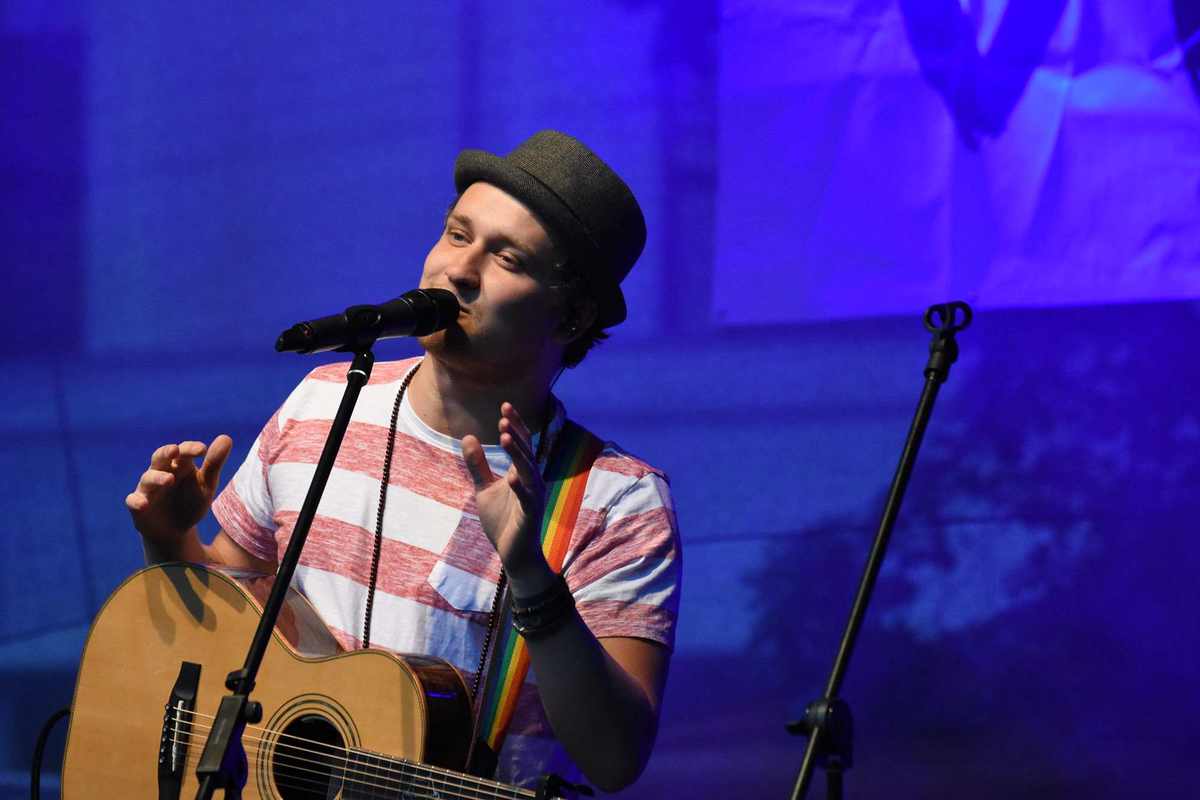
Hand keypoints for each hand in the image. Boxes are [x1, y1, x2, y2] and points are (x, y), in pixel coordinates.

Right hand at [126, 435, 232, 544]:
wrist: (176, 530)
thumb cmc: (192, 501)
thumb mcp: (206, 485)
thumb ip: (214, 464)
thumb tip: (226, 437)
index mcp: (180, 465)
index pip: (184, 451)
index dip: (191, 449)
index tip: (203, 449)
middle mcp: (161, 472)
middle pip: (160, 457)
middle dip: (166, 452)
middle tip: (175, 450)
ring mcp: (148, 488)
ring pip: (148, 478)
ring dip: (157, 478)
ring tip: (169, 480)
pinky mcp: (138, 505)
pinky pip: (133, 501)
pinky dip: (136, 501)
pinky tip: (143, 503)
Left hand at [461, 403, 553, 594]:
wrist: (514, 555)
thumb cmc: (503, 521)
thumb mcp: (484, 489)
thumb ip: (477, 465)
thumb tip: (468, 436)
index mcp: (522, 473)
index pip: (522, 443)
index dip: (515, 424)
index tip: (505, 405)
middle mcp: (532, 481)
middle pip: (527, 452)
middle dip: (517, 433)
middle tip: (505, 415)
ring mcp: (533, 498)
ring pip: (529, 471)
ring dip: (519, 455)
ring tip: (506, 437)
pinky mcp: (530, 515)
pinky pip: (527, 499)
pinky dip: (521, 488)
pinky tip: (512, 477)